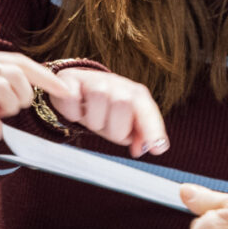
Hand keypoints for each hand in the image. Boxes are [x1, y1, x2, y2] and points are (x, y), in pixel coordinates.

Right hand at [40, 68, 169, 157]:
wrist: (76, 87)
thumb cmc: (105, 110)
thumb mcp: (124, 125)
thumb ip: (138, 137)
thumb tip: (140, 150)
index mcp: (136, 96)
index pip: (147, 111)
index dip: (153, 130)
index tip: (156, 149)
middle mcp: (118, 84)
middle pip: (122, 103)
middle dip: (114, 128)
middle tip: (107, 128)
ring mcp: (94, 79)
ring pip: (97, 97)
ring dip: (93, 120)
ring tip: (92, 118)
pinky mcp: (71, 78)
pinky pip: (72, 98)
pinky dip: (73, 111)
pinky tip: (76, 110)